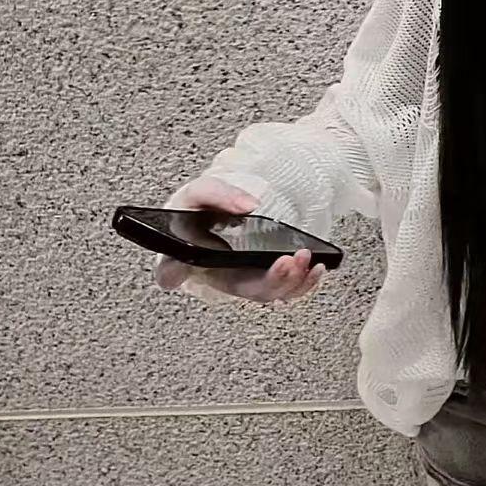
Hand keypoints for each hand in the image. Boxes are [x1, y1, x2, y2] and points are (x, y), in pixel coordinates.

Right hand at [152, 177, 326, 306]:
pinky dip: (302, 284)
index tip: (182, 266)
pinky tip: (316, 269)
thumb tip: (248, 206)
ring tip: (305, 260)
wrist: (218, 215)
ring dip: (291, 282)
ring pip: (267, 293)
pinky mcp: (261, 279)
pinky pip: (283, 289)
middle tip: (286, 262)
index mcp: (187, 256)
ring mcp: (241, 281)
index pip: (169, 271)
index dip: (172, 272)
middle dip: (270, 281)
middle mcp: (215, 275)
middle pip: (241, 290)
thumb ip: (219, 194)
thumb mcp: (203, 191)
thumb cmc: (202, 210)